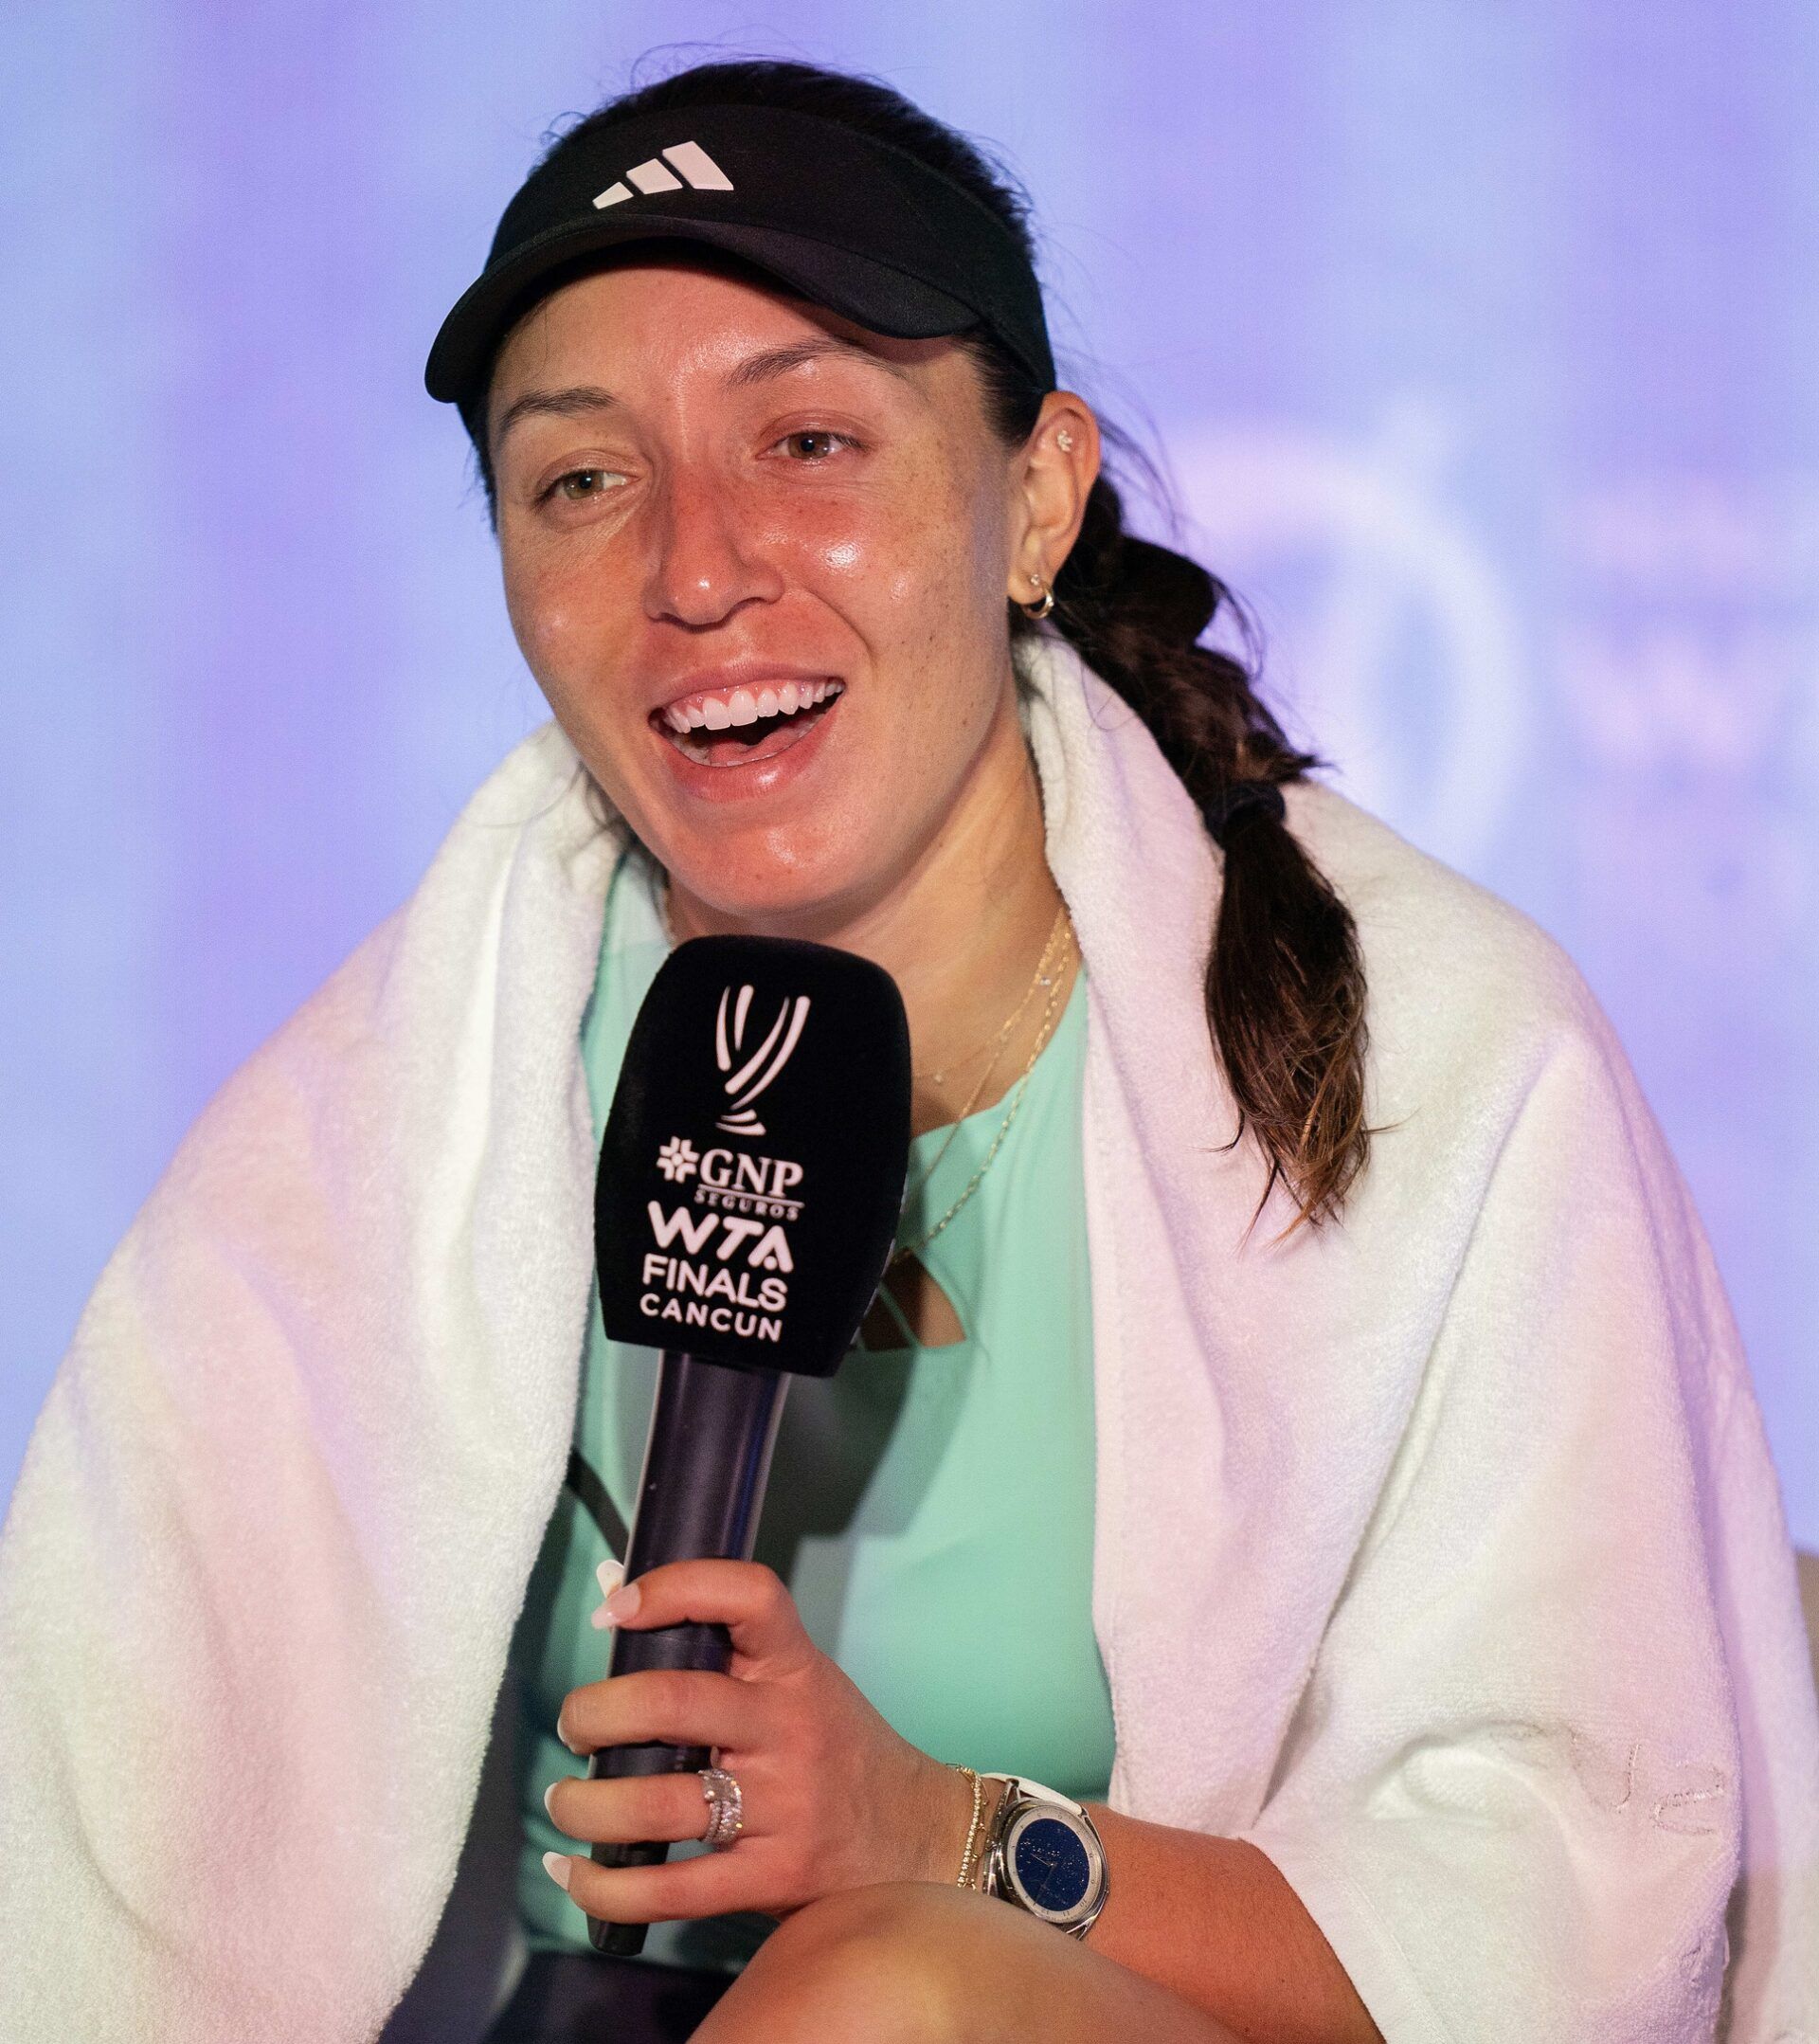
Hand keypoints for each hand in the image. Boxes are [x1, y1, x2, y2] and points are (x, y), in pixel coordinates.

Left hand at [541, 1558, 976, 1925]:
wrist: (919, 1838)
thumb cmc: (837, 1748)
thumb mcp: (796, 1681)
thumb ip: (716, 1646)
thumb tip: (610, 1591)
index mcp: (794, 1666)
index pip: (747, 1596)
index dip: (674, 1588)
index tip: (616, 1609)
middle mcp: (789, 1728)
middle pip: (672, 1703)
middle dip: (596, 1713)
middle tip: (575, 1727)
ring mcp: (782, 1807)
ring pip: (659, 1804)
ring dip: (587, 1806)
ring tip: (564, 1802)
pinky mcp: (771, 1878)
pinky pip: (671, 1890)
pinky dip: (606, 1886)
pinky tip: (573, 1872)